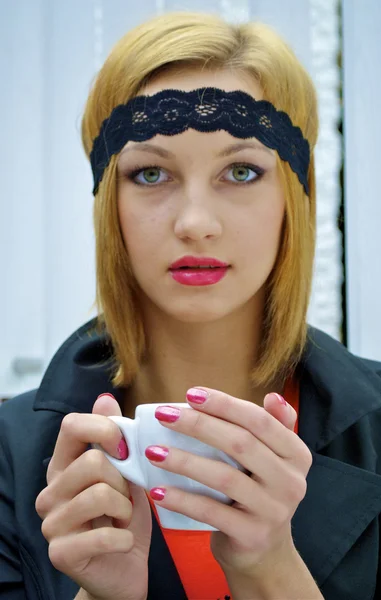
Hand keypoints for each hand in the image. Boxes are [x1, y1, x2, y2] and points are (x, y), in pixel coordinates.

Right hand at [35, 394, 150, 599]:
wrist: (125, 572)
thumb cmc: (125, 519)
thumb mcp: (126, 474)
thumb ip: (115, 439)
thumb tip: (104, 398)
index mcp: (64, 466)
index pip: (71, 426)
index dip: (104, 430)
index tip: (125, 449)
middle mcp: (50, 491)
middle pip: (92, 461)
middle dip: (123, 480)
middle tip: (125, 499)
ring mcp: (51, 523)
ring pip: (99, 494)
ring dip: (125, 509)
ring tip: (123, 520)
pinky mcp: (60, 553)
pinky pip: (103, 535)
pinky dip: (125, 538)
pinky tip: (123, 542)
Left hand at [146, 388, 311, 577]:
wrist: (265, 552)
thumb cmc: (259, 493)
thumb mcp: (272, 460)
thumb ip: (271, 426)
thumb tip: (272, 396)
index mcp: (296, 455)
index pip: (259, 421)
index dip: (224, 404)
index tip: (190, 394)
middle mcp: (291, 481)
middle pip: (240, 444)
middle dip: (199, 425)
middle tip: (164, 415)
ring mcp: (273, 511)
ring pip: (223, 478)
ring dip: (184, 461)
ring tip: (153, 451)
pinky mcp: (251, 536)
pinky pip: (211, 513)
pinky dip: (182, 500)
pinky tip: (158, 490)